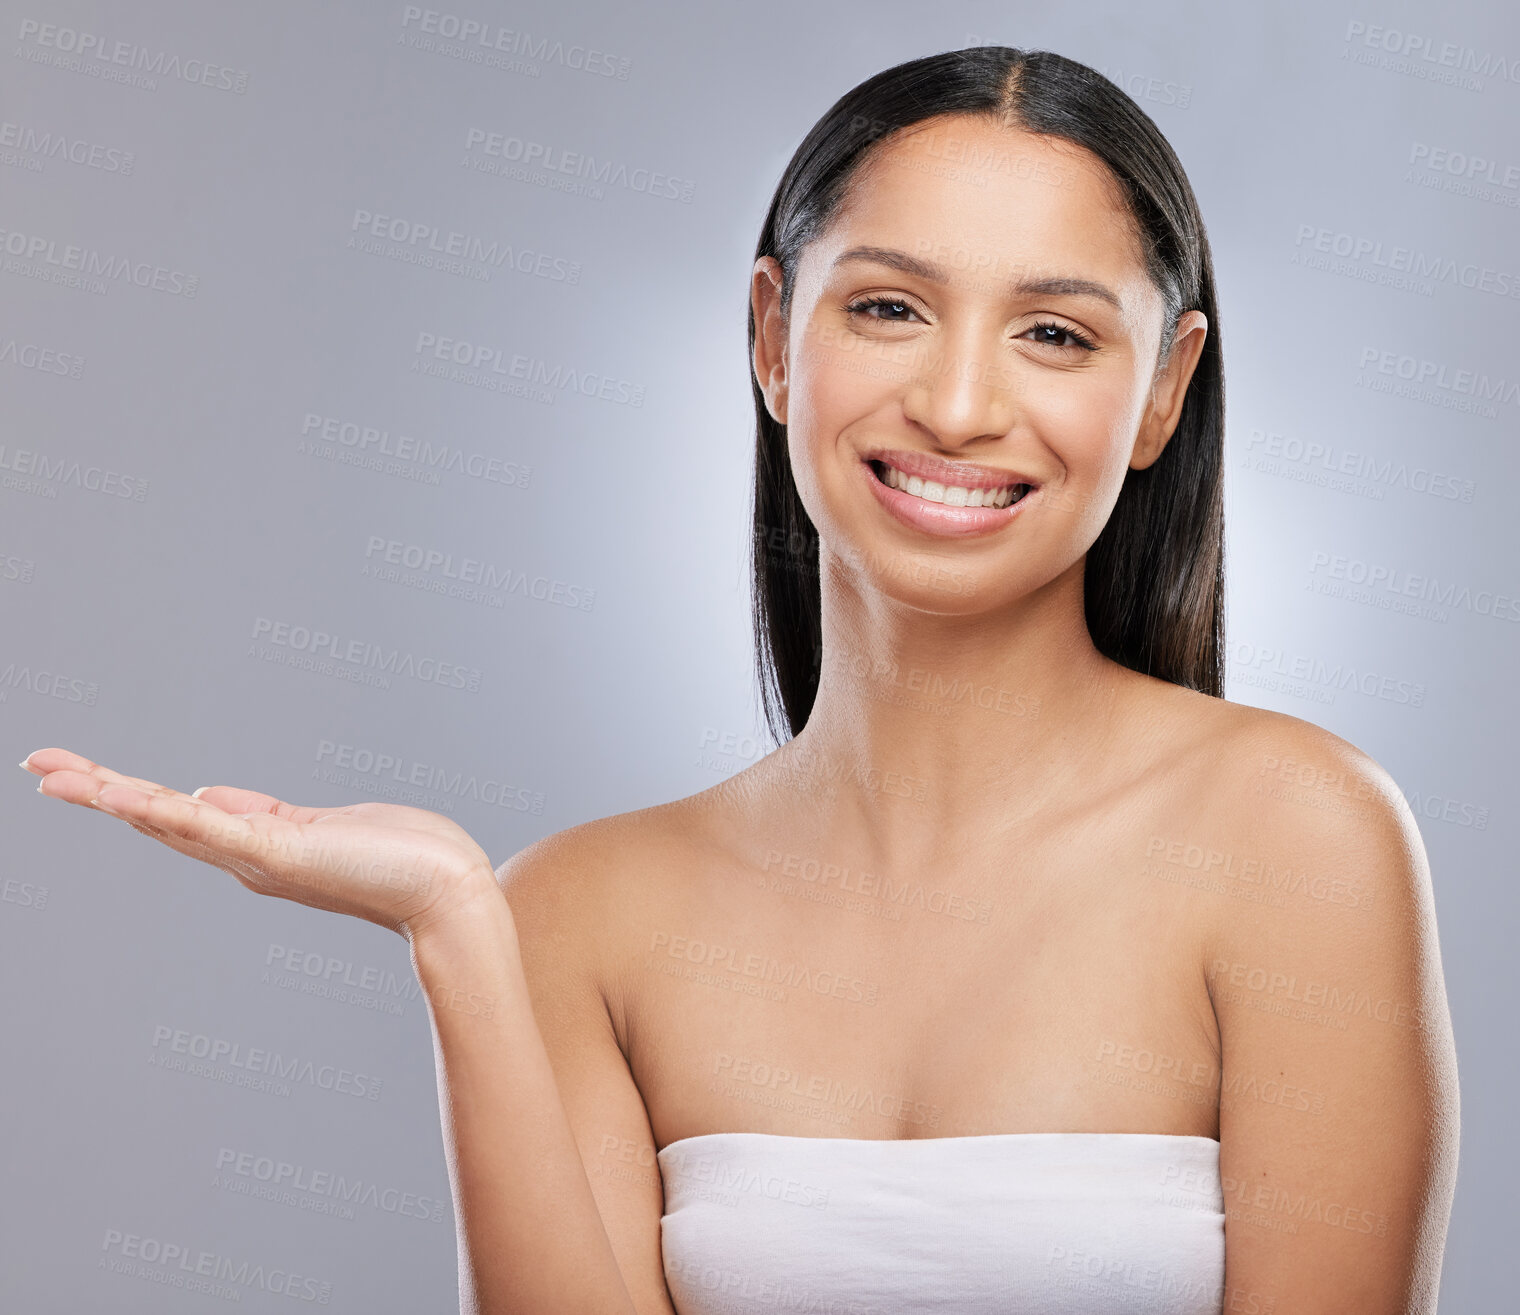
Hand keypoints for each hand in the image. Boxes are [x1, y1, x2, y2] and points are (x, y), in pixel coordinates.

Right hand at [23, 746, 501, 938]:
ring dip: (111, 796)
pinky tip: (124, 795)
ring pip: (169, 820)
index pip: (178, 814)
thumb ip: (262, 814)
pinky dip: (165, 810)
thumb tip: (207, 794)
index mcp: (257, 845)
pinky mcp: (280, 852)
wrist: (447, 890)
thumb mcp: (317, 825)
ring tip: (53, 774)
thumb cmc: (402, 857)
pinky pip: (211, 825)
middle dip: (97, 790)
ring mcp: (259, 856)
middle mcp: (247, 857)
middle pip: (157, 817)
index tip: (81, 774)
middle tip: (38, 765)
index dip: (126, 794)